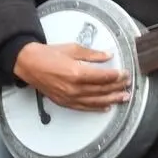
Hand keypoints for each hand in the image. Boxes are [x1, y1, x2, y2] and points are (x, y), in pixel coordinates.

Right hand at [14, 41, 130, 111]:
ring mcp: (69, 97)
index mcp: (77, 72)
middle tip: (128, 85)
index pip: (103, 77)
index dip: (117, 76)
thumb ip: (92, 54)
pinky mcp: (65, 102)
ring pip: (96, 101)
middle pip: (102, 90)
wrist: (28, 64)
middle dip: (117, 87)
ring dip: (112, 99)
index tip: (125, 73)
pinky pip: (84, 107)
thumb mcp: (72, 49)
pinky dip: (97, 108)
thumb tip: (108, 56)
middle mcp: (74, 88)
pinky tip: (106, 107)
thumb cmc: (47, 55)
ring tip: (124, 98)